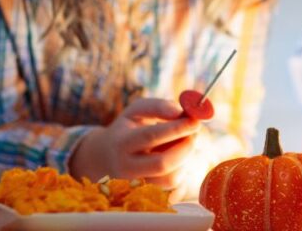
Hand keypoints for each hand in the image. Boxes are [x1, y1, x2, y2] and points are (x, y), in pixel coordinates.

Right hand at [70, 97, 199, 187]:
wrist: (107, 157)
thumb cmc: (127, 129)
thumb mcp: (136, 111)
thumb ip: (158, 107)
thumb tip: (180, 112)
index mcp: (121, 143)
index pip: (151, 136)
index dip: (177, 129)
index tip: (195, 121)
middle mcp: (126, 167)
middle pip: (162, 163)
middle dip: (185, 147)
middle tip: (194, 133)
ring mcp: (137, 185)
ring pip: (171, 178)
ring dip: (185, 159)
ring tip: (181, 144)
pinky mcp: (148, 195)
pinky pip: (174, 187)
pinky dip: (182, 170)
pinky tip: (175, 158)